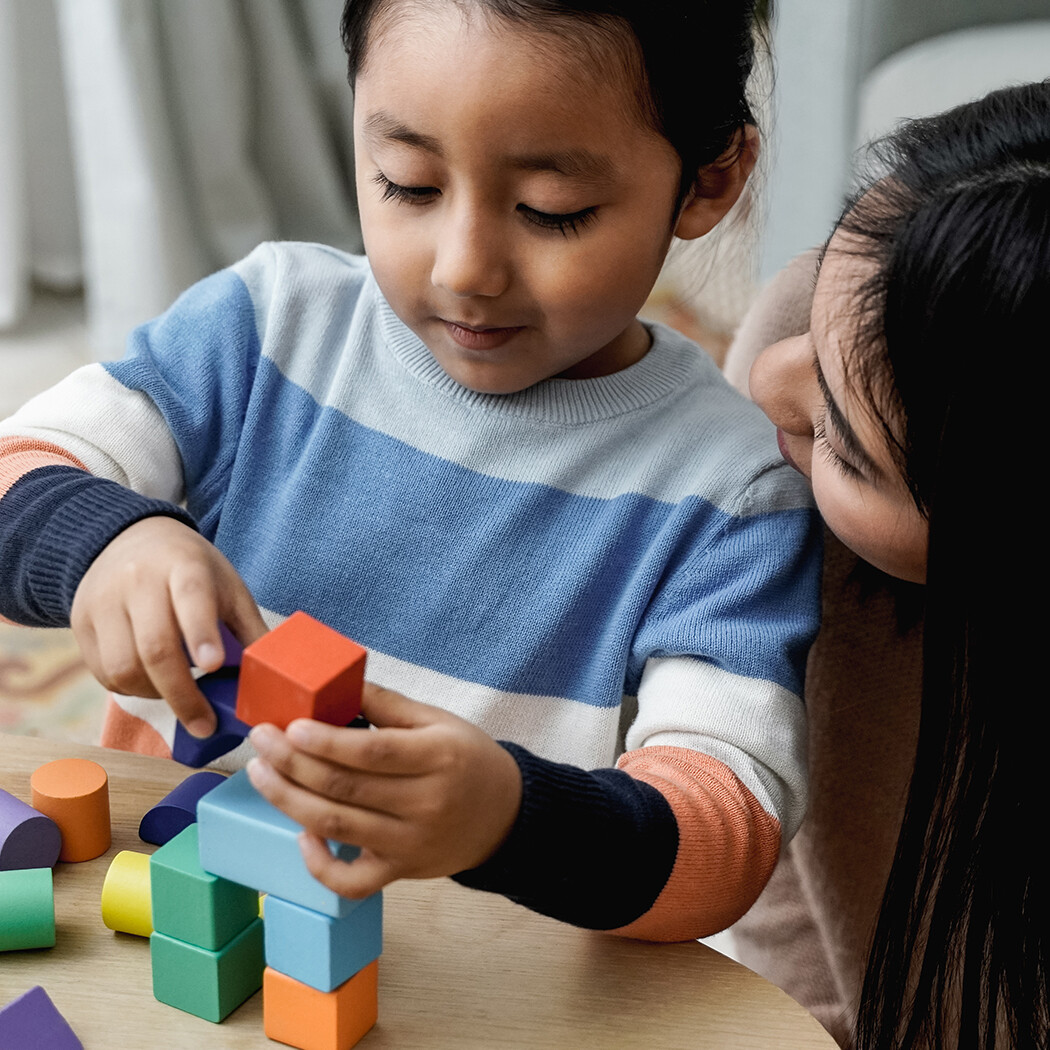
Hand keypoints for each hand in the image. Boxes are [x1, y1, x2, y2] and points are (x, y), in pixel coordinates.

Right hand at [70, 516, 267, 735]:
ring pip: (123, 666)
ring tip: (180, 698)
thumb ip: (249, 629)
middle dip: (182, 694)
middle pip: (155, 646)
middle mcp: (138, 580)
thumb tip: (277, 677)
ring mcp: (104, 601)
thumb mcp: (228, 585)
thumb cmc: (192, 570)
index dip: (201, 633)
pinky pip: (103, 672)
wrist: (130, 540)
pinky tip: (153, 684)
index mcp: (184, 566)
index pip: (191, 598)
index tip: (214, 666)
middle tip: (204, 724)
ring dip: (155, 694)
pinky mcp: (81, 622)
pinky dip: (131, 689)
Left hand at [246, 683, 522, 897]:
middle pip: (345, 788)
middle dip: (292, 763)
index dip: (327, 741)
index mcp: (438, 757)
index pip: (373, 752)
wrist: (505, 815)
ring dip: (288, 800)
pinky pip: (350, 882)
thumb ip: (386, 705)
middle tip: (260, 739)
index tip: (290, 726)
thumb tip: (333, 687)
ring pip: (336, 827)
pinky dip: (318, 864)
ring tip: (259, 773)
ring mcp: (410, 844)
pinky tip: (301, 833)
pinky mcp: (400, 873)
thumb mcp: (439, 721)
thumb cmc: (467, 759)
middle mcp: (425, 804)